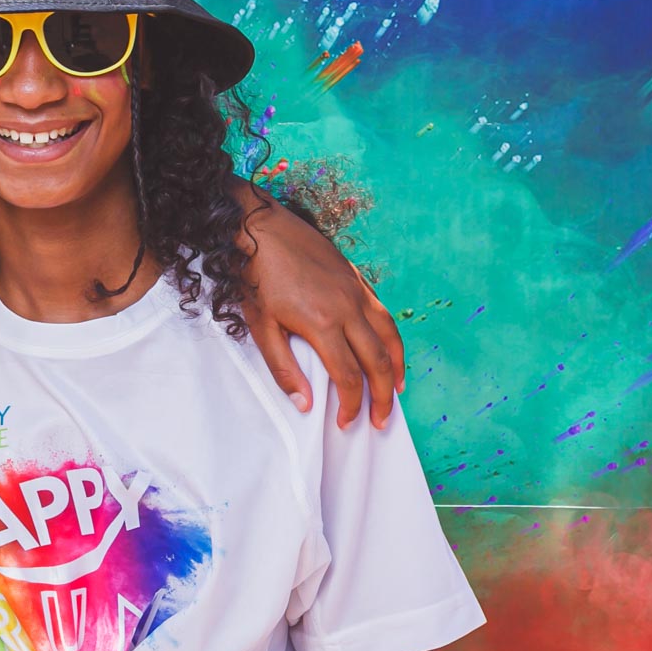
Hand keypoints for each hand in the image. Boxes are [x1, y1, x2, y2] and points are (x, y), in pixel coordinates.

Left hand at [235, 186, 403, 428]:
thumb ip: (284, 368)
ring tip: (396, 390)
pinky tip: (389, 348)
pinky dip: (392, 337)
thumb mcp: (261, 326)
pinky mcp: (356, 278)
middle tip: (380, 420)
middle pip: (378, 361)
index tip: (347, 423)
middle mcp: (348, 308)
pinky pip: (383, 313)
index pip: (349, 376)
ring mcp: (356, 291)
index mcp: (324, 324)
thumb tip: (306, 404)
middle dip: (382, 396)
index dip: (351, 405)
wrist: (260, 226)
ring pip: (389, 335)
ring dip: (396, 366)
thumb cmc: (255, 276)